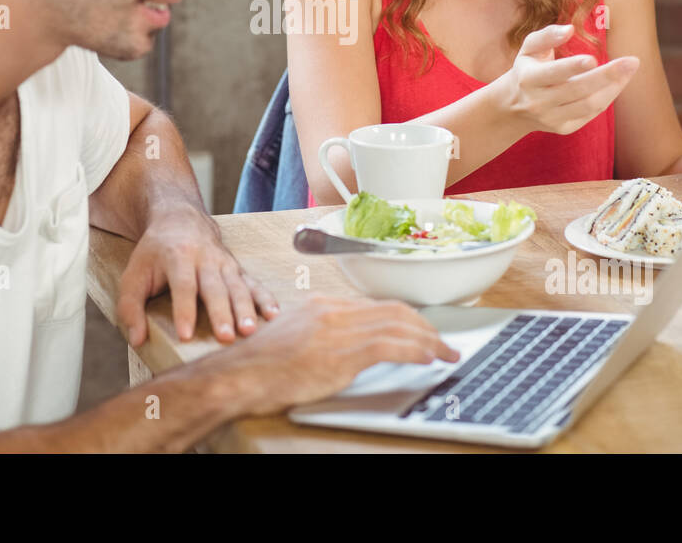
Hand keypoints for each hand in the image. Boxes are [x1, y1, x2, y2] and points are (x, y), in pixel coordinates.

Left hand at [116, 210, 278, 347]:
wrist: (180, 218)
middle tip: (226, 337)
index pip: (182, 286)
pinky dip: (265, 298)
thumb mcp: (134, 274)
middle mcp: (205, 258)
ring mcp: (224, 263)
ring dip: (246, 309)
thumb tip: (138, 339)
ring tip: (250, 331)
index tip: (186, 334)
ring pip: (237, 286)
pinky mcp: (237, 269)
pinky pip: (253, 283)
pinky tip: (274, 314)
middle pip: (215, 287)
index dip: (184, 310)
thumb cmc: (155, 252)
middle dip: (222, 312)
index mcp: (177, 257)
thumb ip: (130, 306)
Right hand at [204, 296, 459, 417]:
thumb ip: (321, 336)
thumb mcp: (294, 340)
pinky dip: (416, 350)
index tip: (419, 330)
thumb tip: (342, 348)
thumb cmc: (258, 367)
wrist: (238, 376)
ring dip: (428, 340)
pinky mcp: (342, 353)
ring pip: (398, 326)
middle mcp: (333, 310)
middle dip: (423, 325)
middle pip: (392, 311)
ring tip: (444, 352)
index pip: (375, 306)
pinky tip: (428, 358)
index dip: (404, 318)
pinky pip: (391, 346)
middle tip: (441, 341)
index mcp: (322, 305)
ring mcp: (338, 329)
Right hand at [502, 23, 638, 135]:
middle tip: (632, 62)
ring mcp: (552, 118)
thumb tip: (569, 30)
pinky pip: (591, 113)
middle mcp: (539, 101)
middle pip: (578, 90)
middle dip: (607, 76)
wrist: (513, 107)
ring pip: (589, 105)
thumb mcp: (529, 48)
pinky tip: (618, 83)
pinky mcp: (563, 129)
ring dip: (613, 87)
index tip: (593, 58)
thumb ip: (547, 35)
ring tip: (630, 70)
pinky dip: (607, 97)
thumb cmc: (527, 68)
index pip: (554, 73)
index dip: (573, 67)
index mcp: (529, 78)